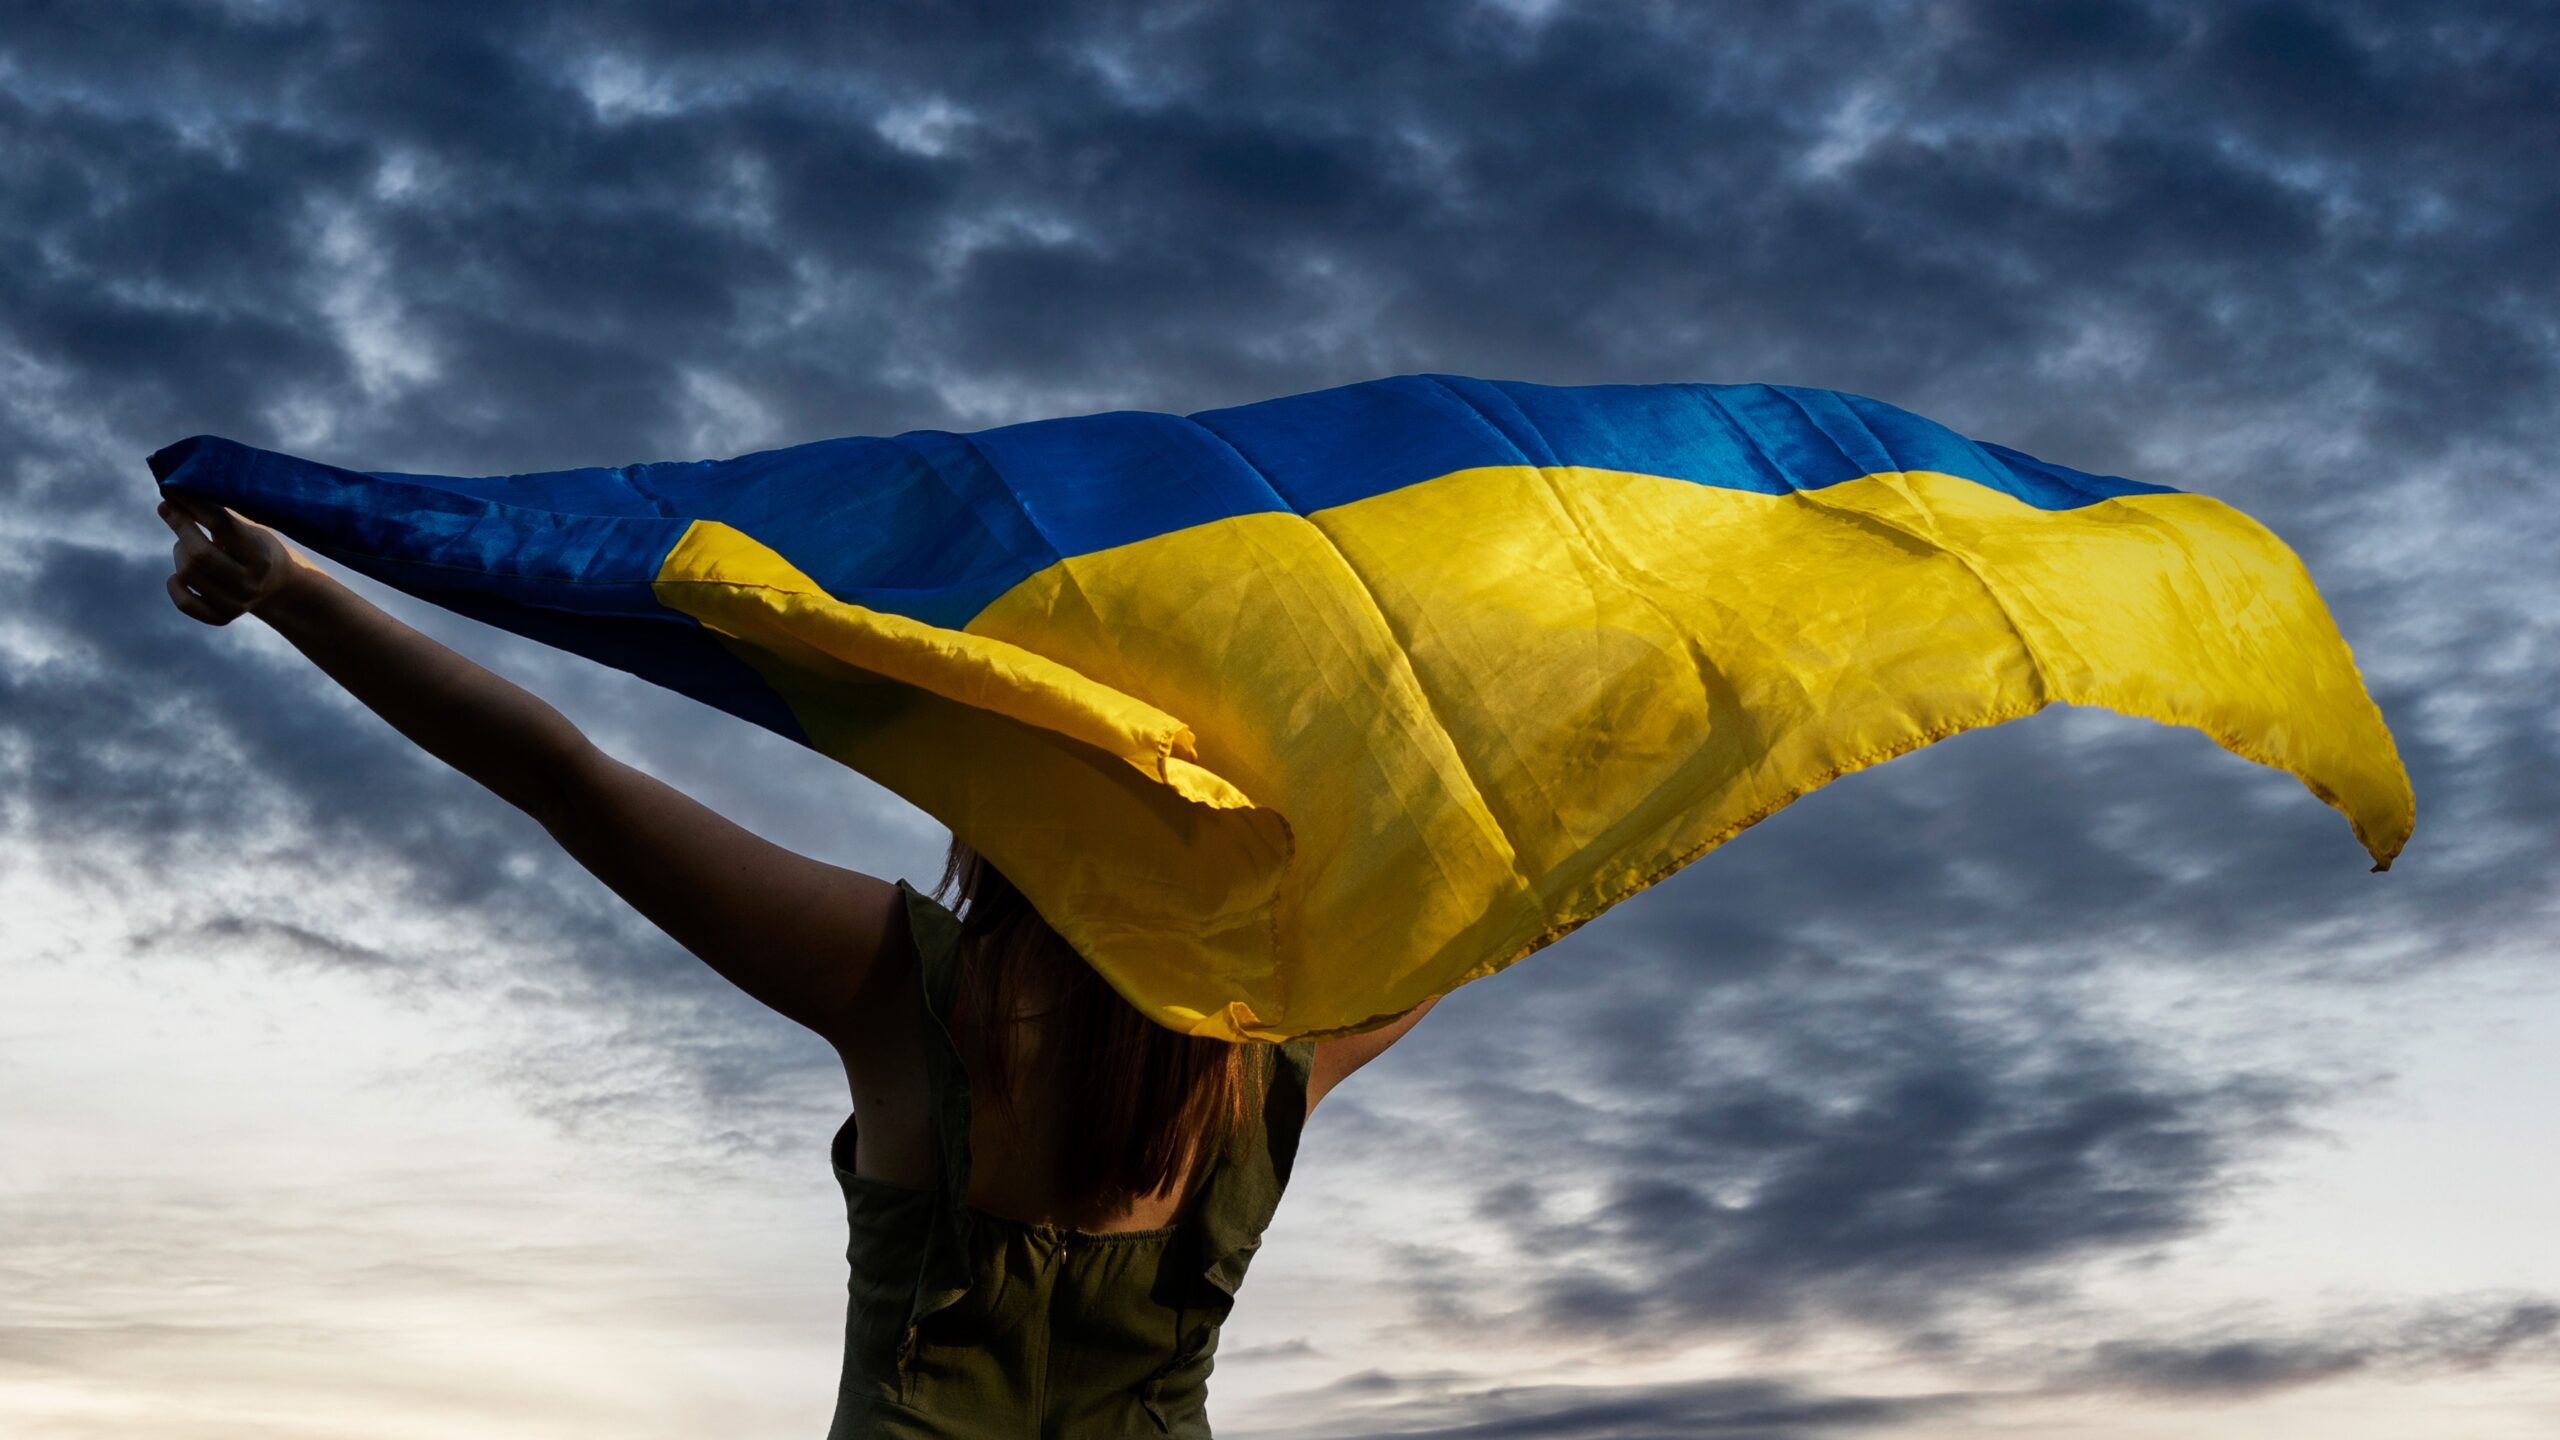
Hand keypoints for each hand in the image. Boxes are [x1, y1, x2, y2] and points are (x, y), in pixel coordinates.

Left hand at [157, 491, 309, 624]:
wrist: (280, 586)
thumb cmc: (257, 547)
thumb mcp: (250, 529)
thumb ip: (219, 515)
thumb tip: (177, 492)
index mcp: (261, 555)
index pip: (220, 524)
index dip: (191, 505)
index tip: (172, 490)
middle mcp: (251, 583)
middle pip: (199, 554)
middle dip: (180, 526)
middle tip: (171, 511)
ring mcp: (237, 604)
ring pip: (187, 574)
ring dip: (180, 553)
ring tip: (188, 546)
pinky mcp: (222, 618)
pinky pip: (184, 602)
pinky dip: (175, 584)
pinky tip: (180, 575)